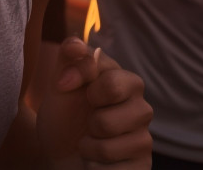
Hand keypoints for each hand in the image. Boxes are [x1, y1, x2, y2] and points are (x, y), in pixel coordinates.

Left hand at [39, 37, 151, 168]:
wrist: (58, 154)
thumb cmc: (64, 118)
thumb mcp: (60, 85)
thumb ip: (68, 59)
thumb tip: (75, 44)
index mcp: (125, 82)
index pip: (108, 79)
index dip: (79, 81)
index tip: (61, 86)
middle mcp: (141, 108)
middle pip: (107, 118)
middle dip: (87, 123)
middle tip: (87, 122)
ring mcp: (143, 139)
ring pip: (108, 146)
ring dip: (88, 147)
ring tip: (90, 143)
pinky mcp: (142, 166)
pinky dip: (95, 167)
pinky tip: (98, 162)